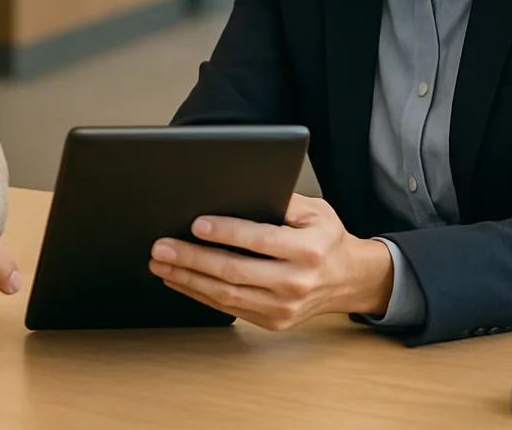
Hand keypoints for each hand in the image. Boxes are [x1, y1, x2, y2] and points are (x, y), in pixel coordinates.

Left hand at [147, 194, 393, 331]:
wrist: (350, 280)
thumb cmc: (327, 240)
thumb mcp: (315, 211)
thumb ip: (281, 199)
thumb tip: (240, 190)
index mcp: (308, 251)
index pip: (260, 240)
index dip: (226, 233)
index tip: (195, 224)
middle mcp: (295, 283)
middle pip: (234, 271)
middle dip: (192, 259)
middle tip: (162, 247)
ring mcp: (283, 308)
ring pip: (226, 295)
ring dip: (187, 279)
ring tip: (161, 264)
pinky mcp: (272, 321)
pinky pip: (228, 308)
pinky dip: (199, 294)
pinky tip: (179, 280)